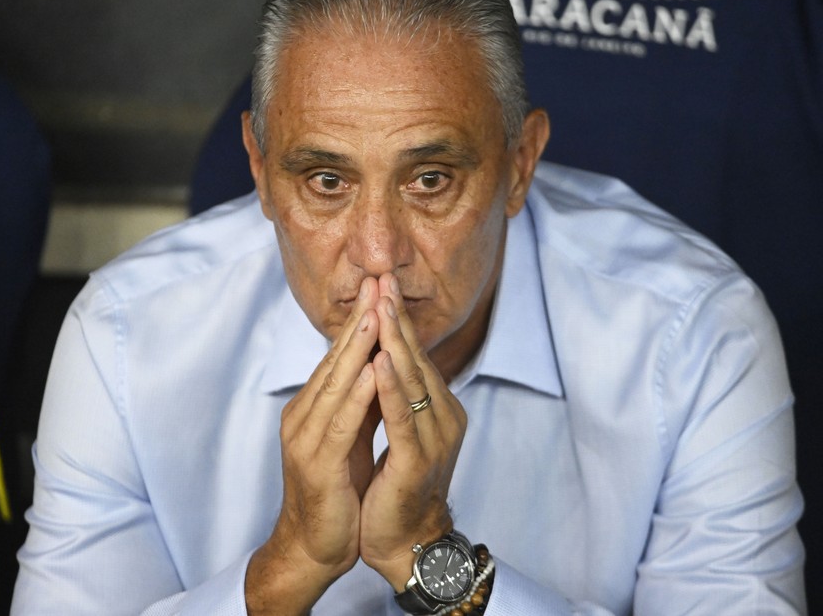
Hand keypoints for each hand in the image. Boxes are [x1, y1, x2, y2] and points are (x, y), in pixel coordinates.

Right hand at [247, 277, 381, 614]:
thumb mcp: (350, 437)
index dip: (360, 321)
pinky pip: (338, 424)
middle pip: (334, 360)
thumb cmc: (336, 492)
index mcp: (312, 408)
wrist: (314, 547)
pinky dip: (354, 396)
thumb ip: (361, 403)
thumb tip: (383, 365)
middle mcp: (304, 416)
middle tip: (377, 283)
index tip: (380, 287)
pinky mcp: (317, 464)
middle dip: (359, 321)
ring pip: (334, 385)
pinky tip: (369, 374)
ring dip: (356, 349)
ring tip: (375, 315)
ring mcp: (306, 439)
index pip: (339, 356)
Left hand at [359, 272, 468, 590]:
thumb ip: (397, 397)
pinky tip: (379, 362)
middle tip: (381, 280)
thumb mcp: (399, 433)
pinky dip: (390, 387)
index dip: (396, 320)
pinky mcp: (417, 460)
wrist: (403, 543)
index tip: (380, 284)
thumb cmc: (394, 488)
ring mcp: (434, 438)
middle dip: (396, 318)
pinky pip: (402, 417)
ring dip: (394, 342)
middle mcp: (443, 417)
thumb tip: (385, 356)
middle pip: (416, 359)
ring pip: (412, 381)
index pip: (414, 356)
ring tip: (380, 307)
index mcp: (438, 408)